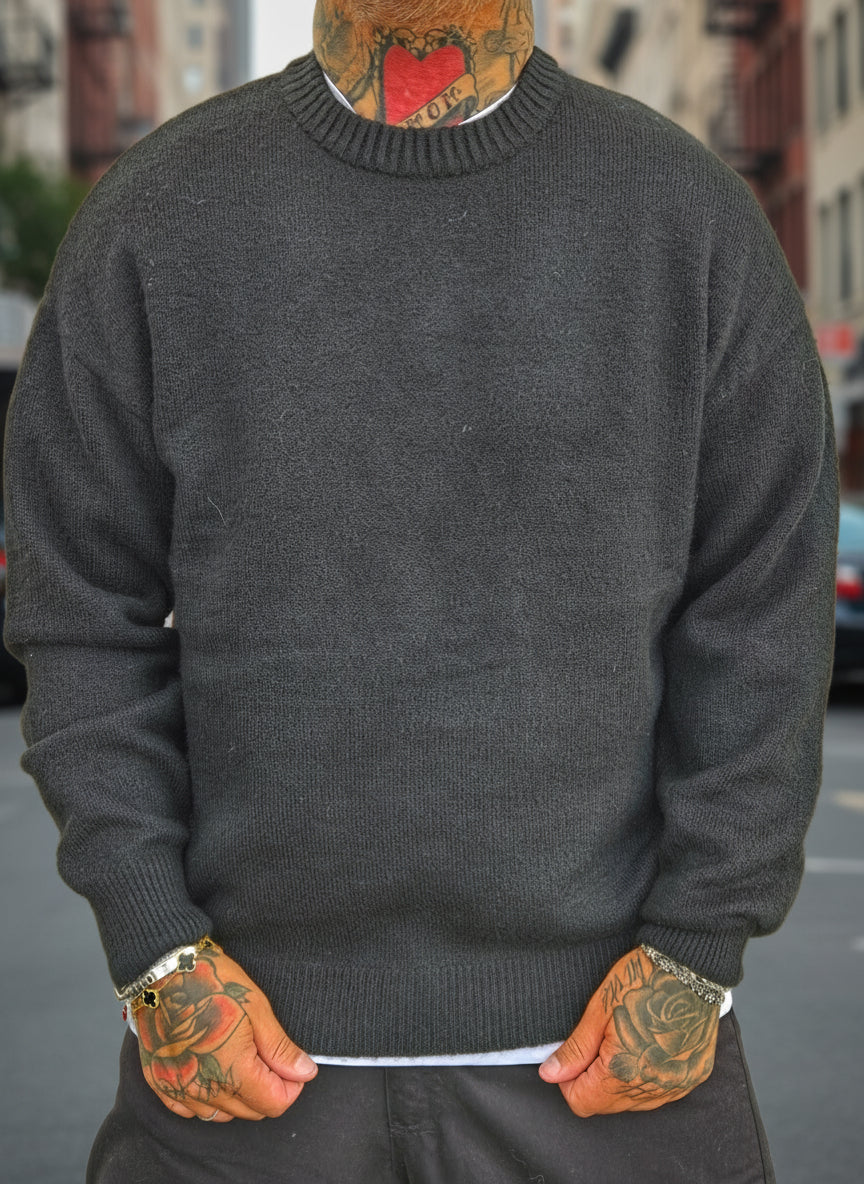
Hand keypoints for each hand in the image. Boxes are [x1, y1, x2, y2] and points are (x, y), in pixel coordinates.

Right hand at [134, 946, 317, 1121]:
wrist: (161, 969)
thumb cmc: (210, 982)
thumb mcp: (256, 1008)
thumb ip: (279, 1048)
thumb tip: (305, 1073)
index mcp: (233, 1071)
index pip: (274, 1104)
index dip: (290, 1086)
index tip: (290, 1066)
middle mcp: (203, 1089)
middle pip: (250, 1112)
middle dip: (267, 1090)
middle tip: (265, 1055)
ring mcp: (178, 1089)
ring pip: (220, 1114)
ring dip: (237, 1096)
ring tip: (238, 1058)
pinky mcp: (159, 1083)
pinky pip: (189, 1110)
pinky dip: (205, 1097)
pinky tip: (210, 1069)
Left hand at [538, 948, 718, 1116]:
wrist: (689, 966)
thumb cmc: (641, 982)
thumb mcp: (598, 1011)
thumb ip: (575, 1050)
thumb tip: (550, 1074)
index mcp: (624, 1072)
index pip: (582, 1102)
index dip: (569, 1080)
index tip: (574, 1055)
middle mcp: (654, 1088)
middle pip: (608, 1104)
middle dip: (594, 1080)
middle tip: (598, 1042)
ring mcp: (677, 1084)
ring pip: (635, 1101)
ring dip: (621, 1081)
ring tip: (625, 1041)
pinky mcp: (693, 1075)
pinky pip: (661, 1091)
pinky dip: (648, 1076)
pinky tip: (648, 1047)